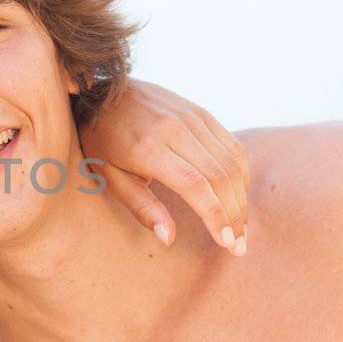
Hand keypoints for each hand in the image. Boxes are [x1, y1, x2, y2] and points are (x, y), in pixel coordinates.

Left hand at [78, 78, 249, 253]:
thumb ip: (141, 207)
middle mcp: (174, 128)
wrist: (101, 94)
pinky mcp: (201, 113)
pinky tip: (237, 198)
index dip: (216, 215)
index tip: (226, 243)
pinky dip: (241, 174)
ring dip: (241, 199)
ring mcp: (191, 117)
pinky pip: (232, 146)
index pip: (195, 185)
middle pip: (220, 176)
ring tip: (240, 229)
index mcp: (148, 147)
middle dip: (234, 216)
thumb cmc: (101, 142)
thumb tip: (169, 238)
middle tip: (238, 247)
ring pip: (232, 162)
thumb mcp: (109, 178)